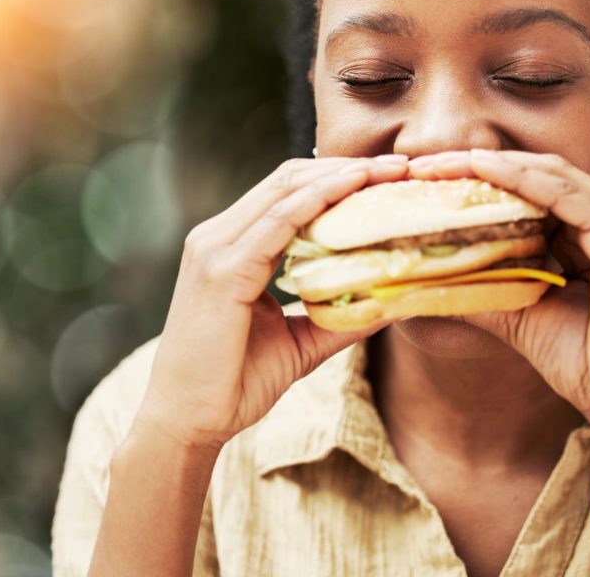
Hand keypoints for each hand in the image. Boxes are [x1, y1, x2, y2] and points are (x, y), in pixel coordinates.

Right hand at [135, 155, 407, 451]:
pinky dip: (318, 200)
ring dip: (342, 176)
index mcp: (230, 245)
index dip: (338, 177)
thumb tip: (391, 302)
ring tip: (390, 171)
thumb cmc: (235, 383)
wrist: (186, 423)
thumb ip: (337, 315)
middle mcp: (217, 236)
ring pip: (285, 190)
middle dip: (349, 167)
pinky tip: (353, 190)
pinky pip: (277, 222)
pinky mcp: (222, 270)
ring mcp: (215, 248)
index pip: (287, 192)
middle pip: (289, 179)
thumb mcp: (298, 341)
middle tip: (403, 166)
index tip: (389, 176)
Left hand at [408, 149, 589, 464]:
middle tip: (424, 163)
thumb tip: (424, 276)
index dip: (479, 178)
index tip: (426, 177)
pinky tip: (482, 169)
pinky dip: (521, 178)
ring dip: (492, 165)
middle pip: (537, 173)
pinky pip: (565, 194)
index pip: (529, 187)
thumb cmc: (579, 361)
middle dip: (478, 164)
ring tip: (441, 163)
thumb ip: (481, 286)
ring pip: (549, 174)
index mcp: (589, 232)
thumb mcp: (515, 312)